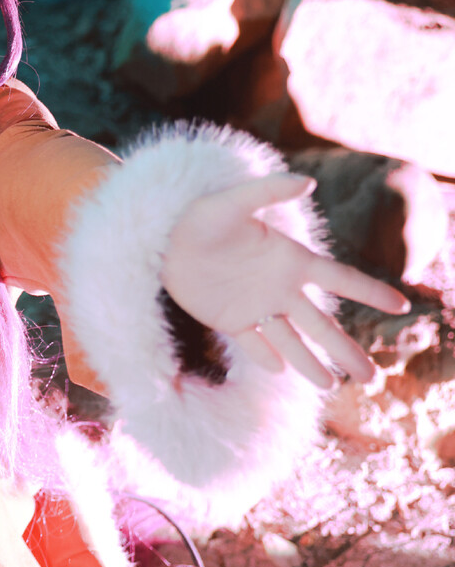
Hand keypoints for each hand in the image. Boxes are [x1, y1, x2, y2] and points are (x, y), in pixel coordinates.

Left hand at [161, 173, 409, 389]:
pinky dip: (264, 357)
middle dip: (346, 351)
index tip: (403, 305)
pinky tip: (280, 371)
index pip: (340, 279)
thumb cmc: (200, 215)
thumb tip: (308, 181)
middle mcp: (279, 286)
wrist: (163, 238)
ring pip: (291, 341)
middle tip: (371, 378)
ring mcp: (256, 306)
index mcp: (290, 258)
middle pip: (321, 325)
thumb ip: (269, 190)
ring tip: (332, 385)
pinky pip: (252, 344)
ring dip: (311, 364)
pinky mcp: (229, 320)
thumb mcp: (232, 201)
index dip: (371, 292)